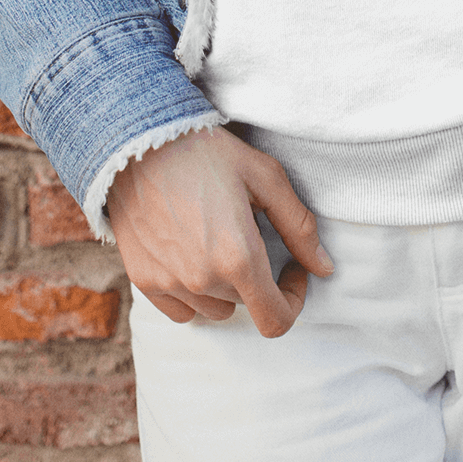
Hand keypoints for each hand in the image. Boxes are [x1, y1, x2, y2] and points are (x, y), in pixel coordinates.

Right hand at [107, 125, 333, 336]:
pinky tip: (193, 253)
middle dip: (259, 278)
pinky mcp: (143, 280)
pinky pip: (181, 310)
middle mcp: (202, 280)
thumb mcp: (266, 178)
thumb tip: (324, 267)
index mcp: (238, 257)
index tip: (292, 268)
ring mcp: (169, 284)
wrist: (139, 142)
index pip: (276, 319)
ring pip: (214, 309)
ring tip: (219, 240)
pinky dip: (193, 293)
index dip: (294, 299)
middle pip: (247, 304)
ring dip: (226, 287)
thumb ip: (300, 227)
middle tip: (253, 235)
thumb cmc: (206, 153)